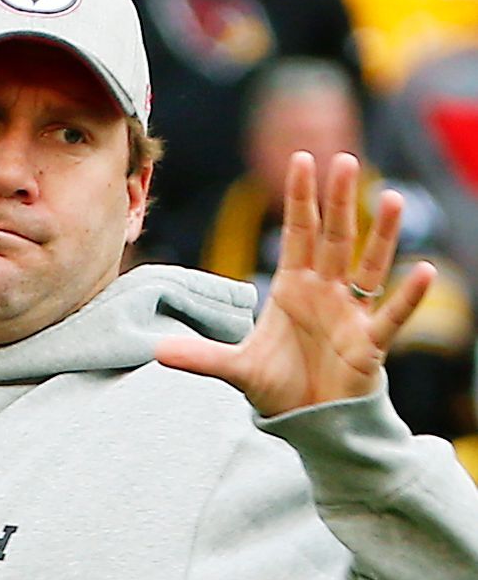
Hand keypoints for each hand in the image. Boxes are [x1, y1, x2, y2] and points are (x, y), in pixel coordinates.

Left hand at [155, 151, 436, 416]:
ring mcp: (350, 315)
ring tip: (391, 198)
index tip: (301, 159)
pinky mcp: (368, 344)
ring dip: (380, 235)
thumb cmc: (279, 386)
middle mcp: (325, 293)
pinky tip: (423, 271)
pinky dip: (406, 296)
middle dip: (337, 202)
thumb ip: (200, 356)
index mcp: (293, 289)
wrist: (308, 420)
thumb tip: (157, 351)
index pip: (297, 234)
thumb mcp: (235, 368)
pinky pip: (391, 316)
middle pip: (333, 239)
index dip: (300, 199)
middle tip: (344, 160)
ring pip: (367, 267)